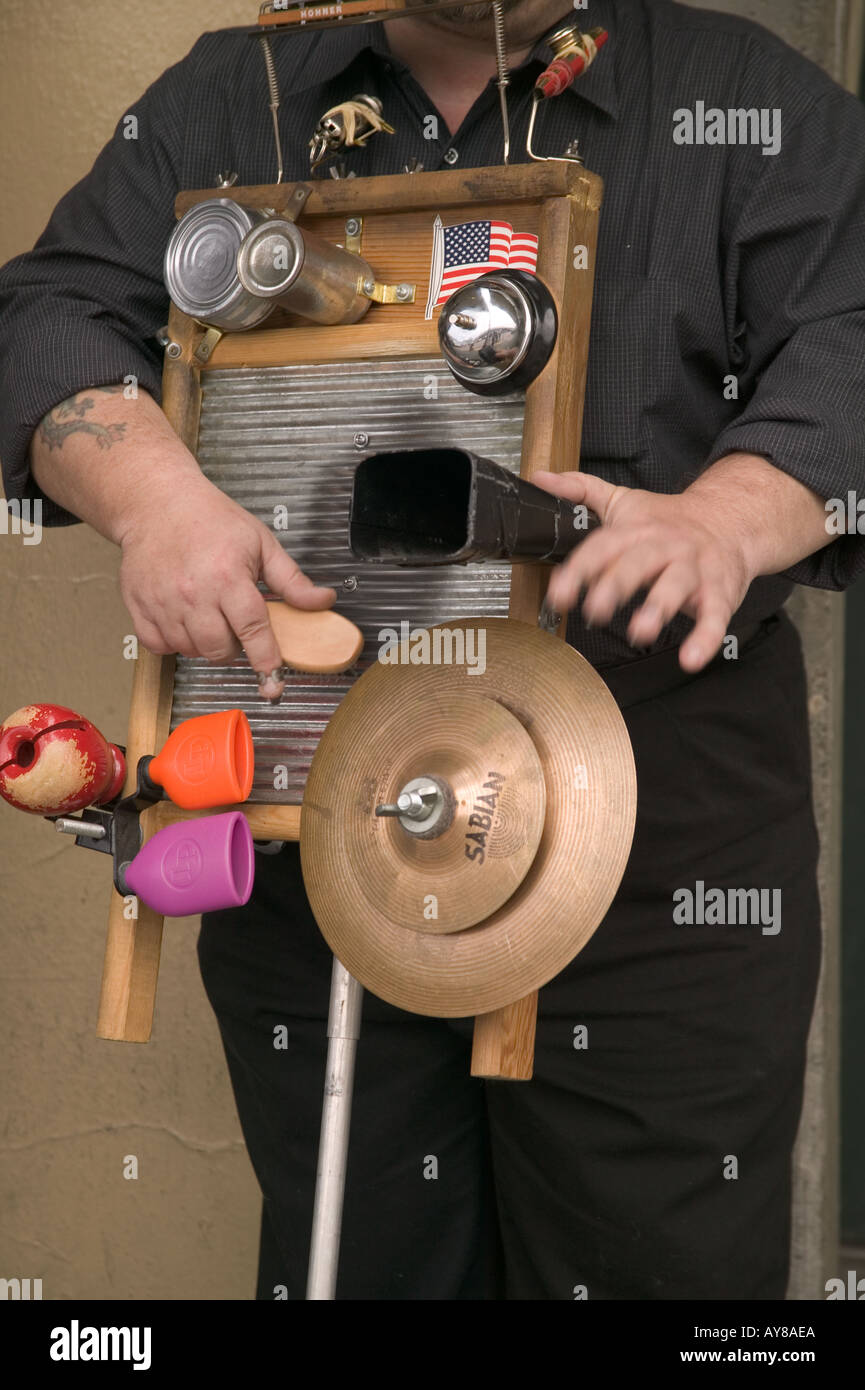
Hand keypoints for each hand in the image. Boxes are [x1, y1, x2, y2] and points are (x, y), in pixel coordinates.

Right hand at [118, 479, 334, 698]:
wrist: (157, 503)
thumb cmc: (209, 519)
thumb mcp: (261, 543)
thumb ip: (291, 580)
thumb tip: (322, 601)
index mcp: (227, 576)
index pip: (253, 630)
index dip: (265, 659)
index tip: (273, 682)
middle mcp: (194, 592)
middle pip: (219, 649)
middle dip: (233, 647)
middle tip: (233, 624)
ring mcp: (163, 601)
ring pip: (190, 651)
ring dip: (204, 644)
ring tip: (207, 616)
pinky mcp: (139, 606)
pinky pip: (158, 646)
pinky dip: (172, 643)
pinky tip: (182, 621)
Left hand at [533, 470, 753, 671]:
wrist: (731, 520)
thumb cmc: (670, 521)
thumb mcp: (623, 502)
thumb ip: (581, 491)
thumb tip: (540, 479)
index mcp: (637, 529)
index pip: (603, 546)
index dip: (579, 569)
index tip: (558, 593)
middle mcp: (665, 546)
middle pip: (639, 562)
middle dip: (617, 585)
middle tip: (595, 610)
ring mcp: (694, 569)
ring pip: (677, 584)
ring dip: (659, 607)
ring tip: (641, 631)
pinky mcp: (719, 593)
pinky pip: (714, 616)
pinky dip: (705, 638)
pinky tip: (691, 658)